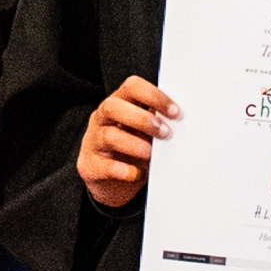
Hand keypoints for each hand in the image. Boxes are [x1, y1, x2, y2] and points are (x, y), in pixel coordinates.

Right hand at [77, 78, 175, 208]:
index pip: (132, 87)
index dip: (154, 96)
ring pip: (109, 136)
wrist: (112, 183)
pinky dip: (123, 170)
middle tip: (165, 134)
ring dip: (136, 145)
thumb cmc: (133, 151)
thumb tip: (181, 121)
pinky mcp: (89, 166)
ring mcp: (92, 141)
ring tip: (151, 155)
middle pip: (113, 106)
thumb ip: (157, 123)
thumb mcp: (145, 134)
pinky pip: (104, 166)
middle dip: (142, 119)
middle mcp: (101, 119)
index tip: (175, 113)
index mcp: (118, 103)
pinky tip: (136, 173)